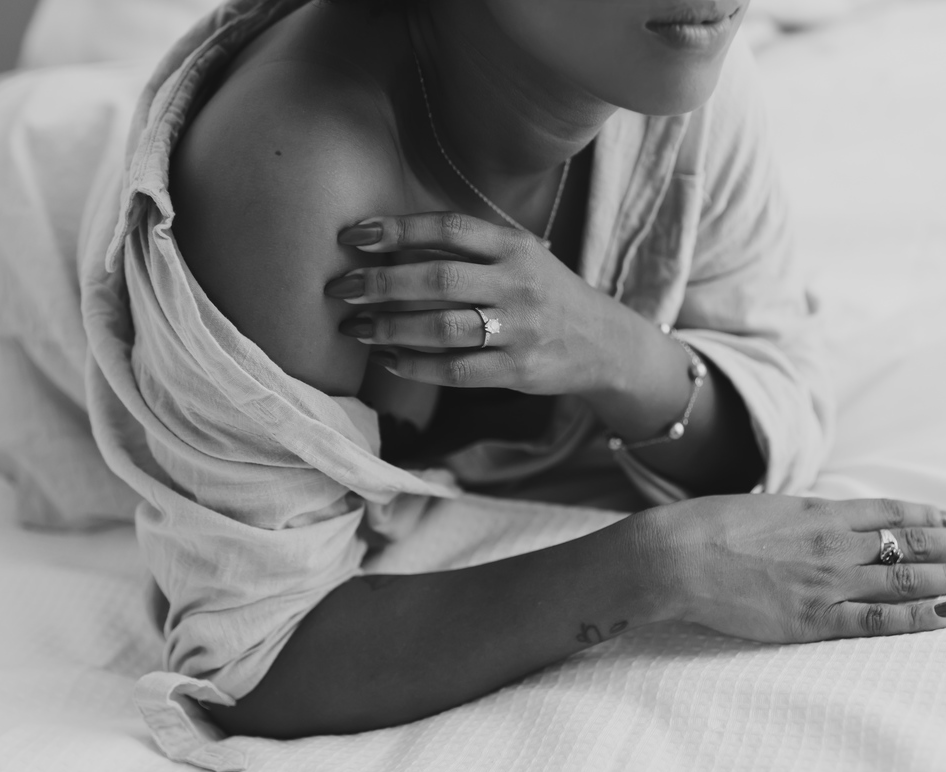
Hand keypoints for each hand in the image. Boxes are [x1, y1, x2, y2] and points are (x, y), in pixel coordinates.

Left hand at [326, 212, 639, 395]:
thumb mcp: (519, 256)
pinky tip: (387, 359)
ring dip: (389, 328)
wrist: (604, 342)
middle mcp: (518, 283)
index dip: (399, 229)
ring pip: (442, 328)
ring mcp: (519, 329)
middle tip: (340, 289)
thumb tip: (387, 247)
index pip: (450, 228)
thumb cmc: (544, 293)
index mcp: (515, 246)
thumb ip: (468, 248)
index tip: (354, 236)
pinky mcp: (518, 370)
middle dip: (381, 284)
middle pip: (439, 279)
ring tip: (354, 328)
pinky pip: (456, 370)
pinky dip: (415, 366)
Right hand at [654, 496, 945, 642]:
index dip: (935, 519)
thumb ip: (801, 519)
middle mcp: (834, 544)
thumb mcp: (764, 510)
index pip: (893, 513)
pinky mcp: (812, 617)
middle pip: (914, 544)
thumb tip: (823, 521)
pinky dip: (920, 615)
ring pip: (908, 577)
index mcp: (819, 513)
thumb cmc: (708, 528)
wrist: (674, 556)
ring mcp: (826, 581)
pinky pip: (878, 617)